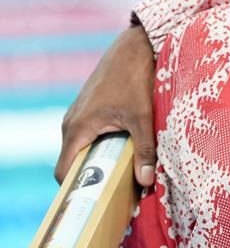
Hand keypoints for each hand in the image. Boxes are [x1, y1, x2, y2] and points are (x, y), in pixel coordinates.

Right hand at [55, 25, 156, 186]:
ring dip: (103, 160)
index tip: (97, 201)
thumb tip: (146, 182)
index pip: (65, 172)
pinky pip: (91, 134)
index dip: (77, 189)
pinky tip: (128, 148)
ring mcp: (79, 114)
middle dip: (95, 177)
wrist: (135, 46)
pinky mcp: (90, 107)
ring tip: (127, 172)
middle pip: (76, 162)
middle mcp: (72, 123)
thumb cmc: (135, 78)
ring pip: (85, 147)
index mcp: (77, 128)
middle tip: (120, 192)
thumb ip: (144, 150)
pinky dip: (105, 144)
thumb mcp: (143, 117)